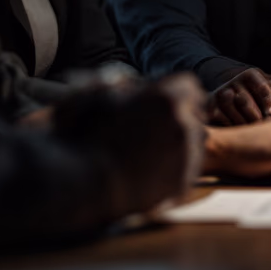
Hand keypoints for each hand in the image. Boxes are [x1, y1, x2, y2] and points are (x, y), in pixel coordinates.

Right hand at [54, 73, 206, 213]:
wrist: (76, 185)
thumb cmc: (78, 135)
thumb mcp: (97, 94)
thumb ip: (124, 84)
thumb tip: (134, 84)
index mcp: (166, 98)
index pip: (187, 85)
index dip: (172, 92)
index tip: (160, 102)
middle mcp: (184, 124)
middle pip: (194, 113)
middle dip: (178, 117)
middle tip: (151, 128)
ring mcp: (186, 156)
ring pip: (193, 142)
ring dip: (176, 143)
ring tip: (144, 153)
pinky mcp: (182, 182)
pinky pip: (185, 169)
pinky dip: (172, 169)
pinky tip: (147, 172)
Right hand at [208, 68, 270, 125]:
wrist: (234, 108)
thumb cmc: (262, 102)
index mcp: (251, 75)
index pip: (261, 86)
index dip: (268, 100)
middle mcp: (234, 82)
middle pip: (245, 101)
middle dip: (256, 117)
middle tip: (264, 128)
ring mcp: (221, 94)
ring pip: (232, 111)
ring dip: (245, 123)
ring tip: (253, 131)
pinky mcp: (211, 107)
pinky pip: (222, 119)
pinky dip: (233, 127)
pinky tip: (240, 132)